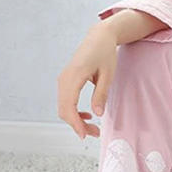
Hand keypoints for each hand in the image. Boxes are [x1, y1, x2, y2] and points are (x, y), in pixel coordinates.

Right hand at [57, 23, 118, 139]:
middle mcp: (64, 78)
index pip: (69, 106)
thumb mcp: (108, 74)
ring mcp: (63, 79)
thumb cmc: (105, 52)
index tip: (84, 135)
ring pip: (63, 107)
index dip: (75, 123)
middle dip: (77, 125)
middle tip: (95, 133)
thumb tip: (98, 114)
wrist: (99, 37)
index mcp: (75, 75)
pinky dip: (73, 111)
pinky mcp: (65, 80)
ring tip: (93, 127)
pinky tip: (87, 116)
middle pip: (64, 109)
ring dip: (75, 119)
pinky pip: (65, 100)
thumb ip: (101, 94)